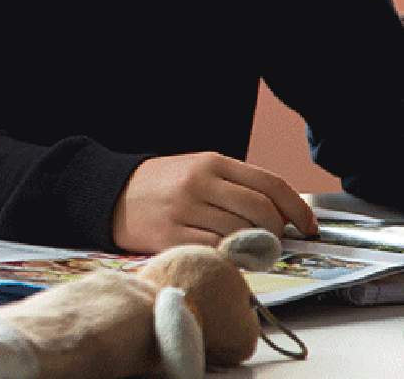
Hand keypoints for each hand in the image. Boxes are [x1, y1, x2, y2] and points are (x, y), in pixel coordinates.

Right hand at [111, 151, 316, 253]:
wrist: (111, 194)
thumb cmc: (165, 185)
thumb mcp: (199, 169)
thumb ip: (238, 186)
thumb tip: (285, 215)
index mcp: (211, 162)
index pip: (270, 184)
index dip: (298, 209)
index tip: (308, 227)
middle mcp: (199, 183)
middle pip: (261, 211)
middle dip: (278, 232)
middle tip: (276, 241)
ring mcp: (183, 210)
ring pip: (241, 234)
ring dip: (256, 248)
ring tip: (251, 250)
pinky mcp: (170, 237)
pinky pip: (216, 251)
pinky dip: (231, 257)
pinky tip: (229, 255)